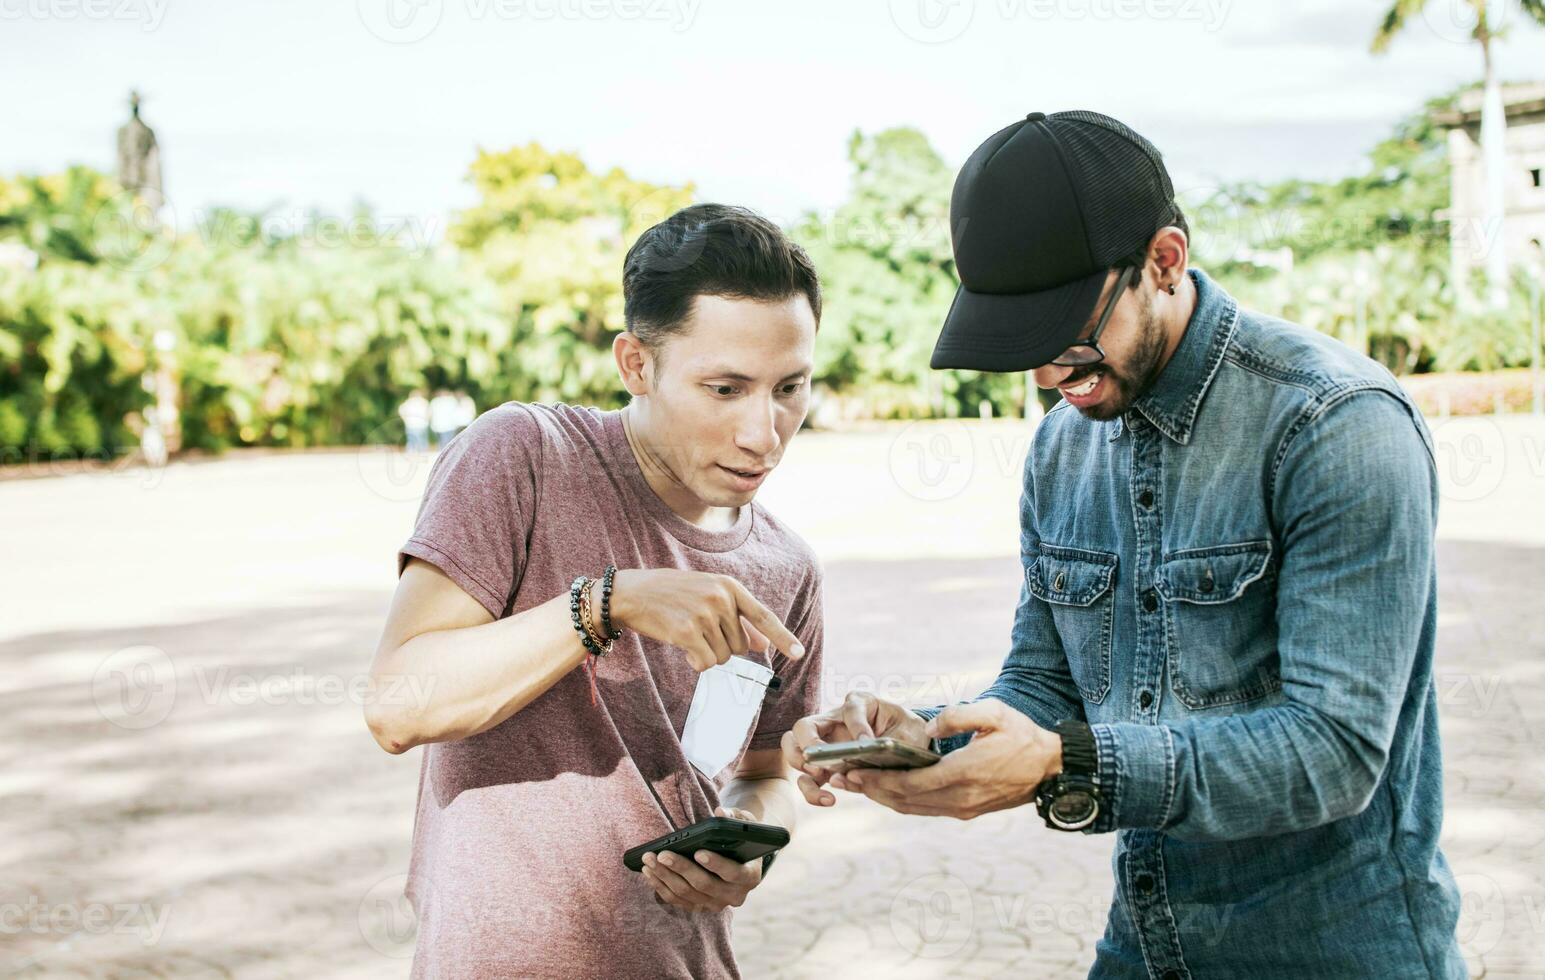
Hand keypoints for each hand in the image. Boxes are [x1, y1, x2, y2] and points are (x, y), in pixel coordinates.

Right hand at [610, 569, 802, 672]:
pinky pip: (707, 664)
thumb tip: (761, 645)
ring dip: (707, 654)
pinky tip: (683, 648)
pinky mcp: (687, 632)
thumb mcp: (707, 597)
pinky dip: (697, 663)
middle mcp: (721, 598)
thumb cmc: (671, 595)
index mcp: (729, 586)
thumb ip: (736, 618)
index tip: (800, 654)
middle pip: (740, 646)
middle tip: (698, 630)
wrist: (631, 593)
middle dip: (723, 646)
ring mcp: (704, 614)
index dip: (783, 637)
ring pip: (724, 657)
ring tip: (687, 633)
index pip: (763, 616)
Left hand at [640, 807, 765, 912]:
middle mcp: (734, 895)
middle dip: (681, 868)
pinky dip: (661, 886)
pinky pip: (677, 900)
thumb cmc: (740, 836)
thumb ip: (735, 816)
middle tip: (662, 854)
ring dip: (665, 877)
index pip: (733, 873)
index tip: (698, 852)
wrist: (739, 857)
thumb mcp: (745, 822)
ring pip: (687, 893)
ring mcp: (716, 904)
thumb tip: (720, 812)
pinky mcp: (699, 907)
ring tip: (649, 860)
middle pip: (704, 885)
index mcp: (750, 876)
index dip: (716, 864)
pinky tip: (650, 872)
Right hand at [779, 691, 930, 806]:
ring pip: (795, 751)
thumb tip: (865, 760)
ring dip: (800, 766)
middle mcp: (835, 722)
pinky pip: (808, 780)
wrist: (912, 748)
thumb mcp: (909, 733)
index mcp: (860, 704)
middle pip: (804, 727)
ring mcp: (827, 745)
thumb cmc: (908, 734)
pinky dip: (812, 791)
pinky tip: (829, 799)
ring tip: (819, 778)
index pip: (850, 708)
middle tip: (820, 762)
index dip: (857, 725)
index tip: (866, 742)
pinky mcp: (826, 768)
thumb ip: (890, 744)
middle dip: (807, 744)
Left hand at [834, 700, 1061, 819]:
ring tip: (857, 786)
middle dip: (872, 790)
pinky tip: (887, 790)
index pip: (910, 782)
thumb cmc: (1023, 736)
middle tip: (844, 780)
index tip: (854, 771)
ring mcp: (964, 807)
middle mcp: (960, 797)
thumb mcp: (995, 714)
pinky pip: (926, 809)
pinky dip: (903, 801)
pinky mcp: (967, 810)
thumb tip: (929, 729)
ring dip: (884, 798)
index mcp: (964, 772)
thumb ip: (959, 716)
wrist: (1051, 769)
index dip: (879, 780)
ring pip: (913, 808)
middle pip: (905, 800)